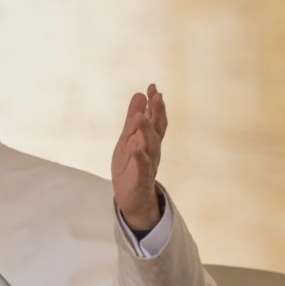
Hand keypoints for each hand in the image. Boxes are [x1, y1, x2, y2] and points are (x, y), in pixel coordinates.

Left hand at [111, 84, 166, 230]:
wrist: (131, 199)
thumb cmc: (129, 167)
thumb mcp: (127, 139)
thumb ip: (133, 119)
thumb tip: (139, 95)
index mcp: (149, 140)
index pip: (154, 118)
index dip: (154, 103)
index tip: (153, 86)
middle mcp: (152, 150)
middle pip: (157, 129)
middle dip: (157, 112)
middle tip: (157, 95)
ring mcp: (148, 163)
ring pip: (151, 145)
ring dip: (146, 130)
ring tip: (140, 116)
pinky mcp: (141, 178)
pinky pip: (142, 166)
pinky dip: (139, 156)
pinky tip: (135, 146)